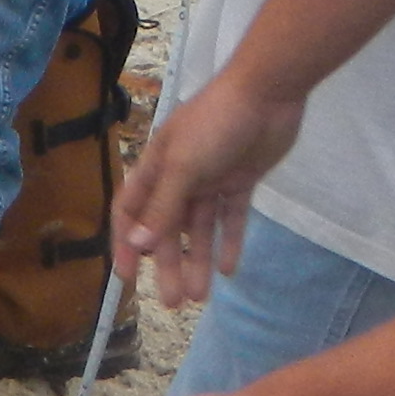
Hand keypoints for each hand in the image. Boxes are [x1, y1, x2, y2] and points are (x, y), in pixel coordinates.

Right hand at [111, 63, 298, 305]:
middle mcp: (180, 175)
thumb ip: (163, 207)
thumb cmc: (215, 124)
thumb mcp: (183, 166)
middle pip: (169, 228)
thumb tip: (137, 244)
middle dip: (168, 265)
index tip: (128, 278)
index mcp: (157, 167)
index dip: (127, 244)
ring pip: (201, 229)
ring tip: (201, 297)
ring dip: (199, 260)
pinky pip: (232, 217)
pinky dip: (230, 241)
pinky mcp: (241, 179)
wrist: (267, 93)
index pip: (132, 211)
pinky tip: (230, 270)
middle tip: (172, 302)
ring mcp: (212, 178)